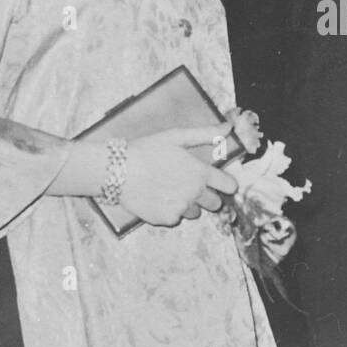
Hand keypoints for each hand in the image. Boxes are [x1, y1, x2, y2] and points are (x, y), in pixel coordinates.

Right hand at [120, 125, 238, 226]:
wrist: (117, 170)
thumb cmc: (146, 149)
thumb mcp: (177, 136)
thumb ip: (206, 134)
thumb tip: (229, 126)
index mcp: (200, 173)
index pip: (229, 186)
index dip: (226, 184)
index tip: (219, 182)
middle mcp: (195, 193)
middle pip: (215, 203)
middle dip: (206, 196)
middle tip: (188, 185)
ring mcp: (180, 209)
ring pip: (195, 212)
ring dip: (187, 204)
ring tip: (168, 189)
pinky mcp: (166, 219)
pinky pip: (175, 218)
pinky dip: (169, 210)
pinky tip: (156, 197)